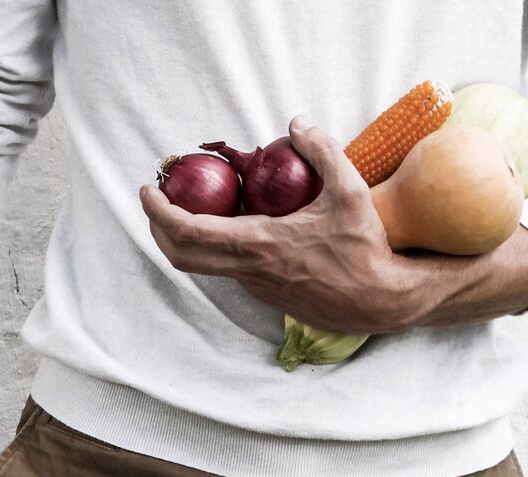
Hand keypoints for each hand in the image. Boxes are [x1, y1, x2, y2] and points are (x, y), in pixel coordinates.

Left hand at [140, 115, 431, 333]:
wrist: (379, 302)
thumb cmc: (364, 248)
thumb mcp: (350, 191)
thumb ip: (323, 151)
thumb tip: (296, 123)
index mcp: (257, 245)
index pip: (187, 231)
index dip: (158, 211)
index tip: (148, 190)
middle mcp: (247, 270)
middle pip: (180, 255)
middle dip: (158, 226)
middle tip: (157, 198)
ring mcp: (254, 285)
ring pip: (204, 263)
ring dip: (187, 236)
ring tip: (193, 203)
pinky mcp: (264, 292)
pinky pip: (228, 266)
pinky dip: (217, 244)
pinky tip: (235, 220)